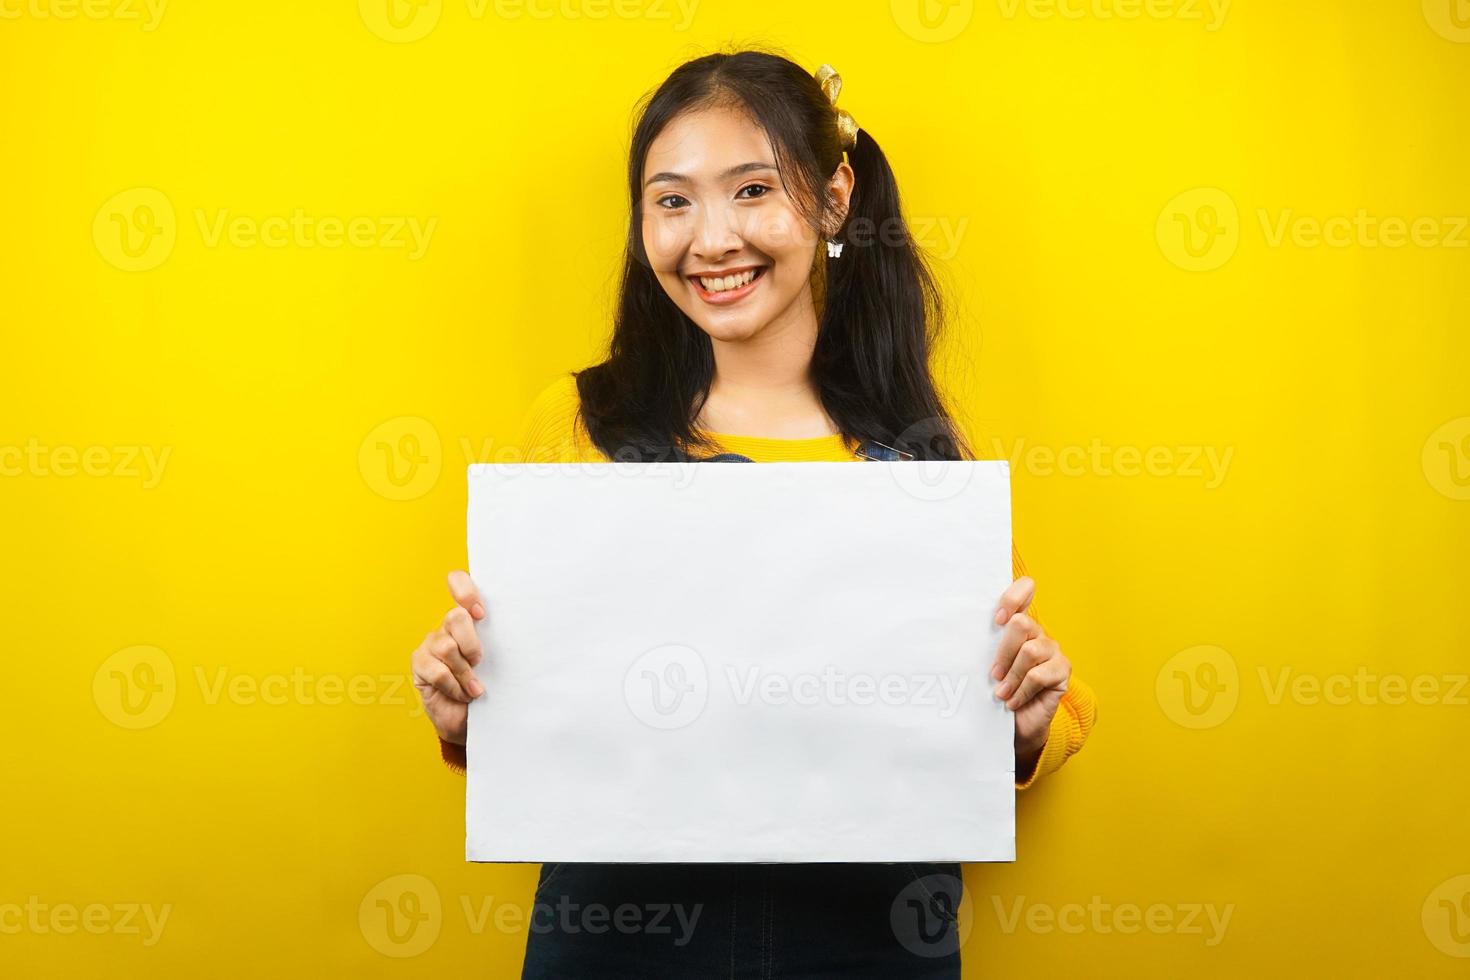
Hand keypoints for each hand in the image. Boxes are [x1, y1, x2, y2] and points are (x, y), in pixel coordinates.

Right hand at [410, 571, 486, 745]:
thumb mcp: (500, 661)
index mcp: (469, 618)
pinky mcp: (420, 664)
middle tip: (480, 663)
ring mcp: (431, 643)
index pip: (458, 582)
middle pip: (455, 617)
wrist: (469, 719)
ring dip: (466, 673)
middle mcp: (447, 626)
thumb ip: (502, 642)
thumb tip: (527, 631)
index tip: (481, 614)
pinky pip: (438, 671)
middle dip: (472, 644)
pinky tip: (461, 694)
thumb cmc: (489, 685)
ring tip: (475, 688)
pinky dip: (454, 686)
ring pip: (447, 647)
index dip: (465, 591)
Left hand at [990, 576, 1070, 770]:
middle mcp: (1038, 632)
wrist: (1014, 726)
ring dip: (1011, 676)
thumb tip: (954, 632)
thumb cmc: (996, 691)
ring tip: (1001, 693)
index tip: (997, 620)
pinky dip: (1021, 690)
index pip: (1026, 588)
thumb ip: (981, 644)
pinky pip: (1039, 674)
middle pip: (1022, 623)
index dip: (1012, 597)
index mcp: (1018, 624)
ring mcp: (1053, 650)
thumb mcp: (985, 665)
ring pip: (1030, 650)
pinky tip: (1013, 701)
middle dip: (1004, 651)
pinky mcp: (1063, 670)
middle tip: (993, 674)